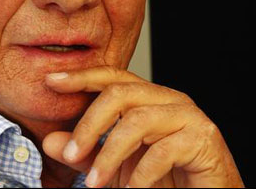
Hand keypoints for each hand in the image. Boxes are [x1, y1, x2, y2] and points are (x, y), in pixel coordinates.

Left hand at [42, 66, 243, 187]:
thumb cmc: (166, 182)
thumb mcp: (116, 169)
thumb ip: (87, 153)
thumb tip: (52, 141)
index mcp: (150, 99)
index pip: (113, 78)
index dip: (82, 77)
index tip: (51, 82)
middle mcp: (170, 100)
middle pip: (121, 93)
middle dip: (90, 123)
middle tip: (71, 155)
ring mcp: (189, 117)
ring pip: (138, 120)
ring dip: (110, 155)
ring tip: (94, 184)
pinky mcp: (204, 139)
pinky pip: (162, 151)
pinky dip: (140, 175)